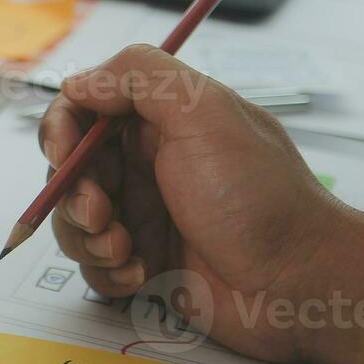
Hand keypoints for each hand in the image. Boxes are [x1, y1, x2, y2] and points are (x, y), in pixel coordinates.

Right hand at [38, 46, 351, 362]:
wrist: (301, 286)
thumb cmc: (262, 200)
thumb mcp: (205, 115)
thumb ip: (140, 77)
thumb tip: (79, 80)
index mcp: (161, 122)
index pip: (83, 109)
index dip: (61, 130)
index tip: (64, 157)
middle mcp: (148, 165)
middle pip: (69, 169)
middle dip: (74, 195)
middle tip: (103, 216)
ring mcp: (145, 216)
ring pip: (74, 221)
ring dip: (87, 239)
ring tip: (127, 252)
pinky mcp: (143, 263)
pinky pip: (93, 265)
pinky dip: (105, 273)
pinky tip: (140, 276)